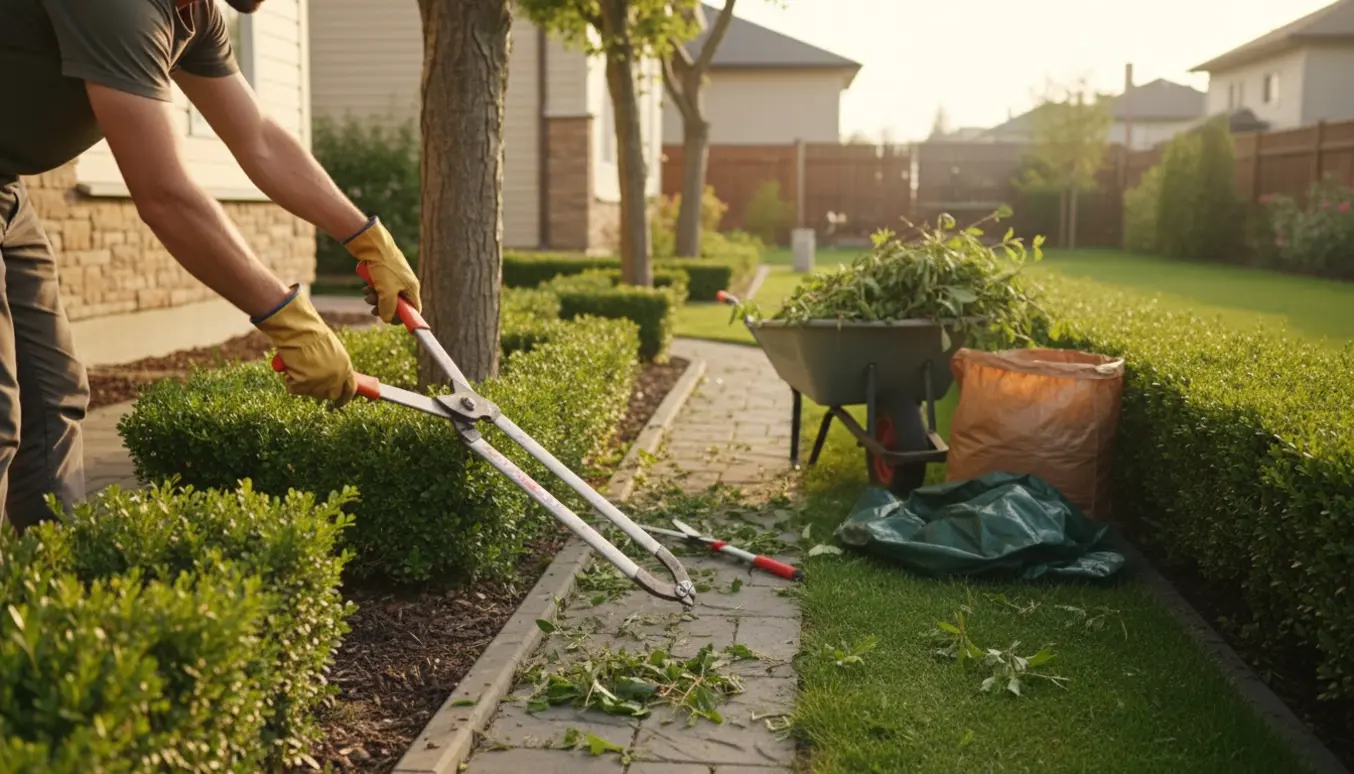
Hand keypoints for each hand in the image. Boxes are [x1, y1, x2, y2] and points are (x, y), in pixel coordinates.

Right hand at [253, 286, 357, 406]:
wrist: (300, 330)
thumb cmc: (313, 335)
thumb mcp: (332, 351)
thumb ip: (334, 366)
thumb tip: (329, 379)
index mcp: (346, 368)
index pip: (350, 389)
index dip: (344, 398)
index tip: (339, 402)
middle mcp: (336, 378)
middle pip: (331, 395)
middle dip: (321, 393)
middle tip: (310, 385)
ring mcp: (321, 383)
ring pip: (311, 393)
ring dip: (303, 384)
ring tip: (298, 366)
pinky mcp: (305, 384)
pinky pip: (294, 388)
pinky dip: (289, 380)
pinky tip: (290, 366)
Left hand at [342, 217, 421, 323]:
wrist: (373, 246)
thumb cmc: (383, 267)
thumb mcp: (387, 291)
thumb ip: (388, 308)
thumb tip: (387, 319)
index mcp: (412, 289)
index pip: (413, 310)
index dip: (402, 318)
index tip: (389, 320)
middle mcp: (406, 284)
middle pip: (397, 305)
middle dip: (383, 308)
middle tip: (373, 309)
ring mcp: (396, 279)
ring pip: (386, 297)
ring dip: (375, 299)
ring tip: (367, 293)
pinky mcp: (386, 274)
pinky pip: (380, 288)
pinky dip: (373, 290)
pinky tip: (366, 287)